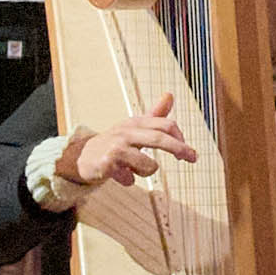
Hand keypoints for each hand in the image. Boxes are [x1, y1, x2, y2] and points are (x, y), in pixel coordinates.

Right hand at [58, 93, 199, 196]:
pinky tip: (119, 176)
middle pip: (159, 139)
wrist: (82, 156)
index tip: (189, 152)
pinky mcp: (107, 163)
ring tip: (133, 170)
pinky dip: (128, 180)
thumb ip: (154, 114)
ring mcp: (116, 147)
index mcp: (136, 123)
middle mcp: (127, 132)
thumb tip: (170, 94)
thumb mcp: (134, 127)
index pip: (165, 124)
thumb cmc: (114, 142)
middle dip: (179, 148)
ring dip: (145, 172)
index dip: (180, 137)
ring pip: (148, 166)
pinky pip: (129, 179)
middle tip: (193, 158)